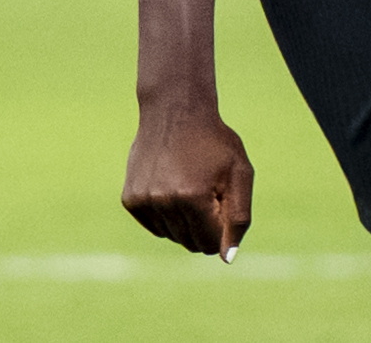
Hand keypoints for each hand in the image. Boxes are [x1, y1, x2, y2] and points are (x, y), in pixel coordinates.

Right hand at [123, 100, 252, 259]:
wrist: (174, 111)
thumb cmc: (213, 142)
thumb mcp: (239, 174)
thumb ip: (239, 218)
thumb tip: (226, 259)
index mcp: (194, 198)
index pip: (210, 245)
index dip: (221, 227)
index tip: (221, 201)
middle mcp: (165, 202)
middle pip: (190, 243)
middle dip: (203, 226)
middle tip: (205, 192)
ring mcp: (144, 201)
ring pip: (172, 236)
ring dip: (184, 221)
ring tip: (187, 186)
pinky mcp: (131, 199)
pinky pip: (154, 226)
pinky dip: (165, 215)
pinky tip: (170, 187)